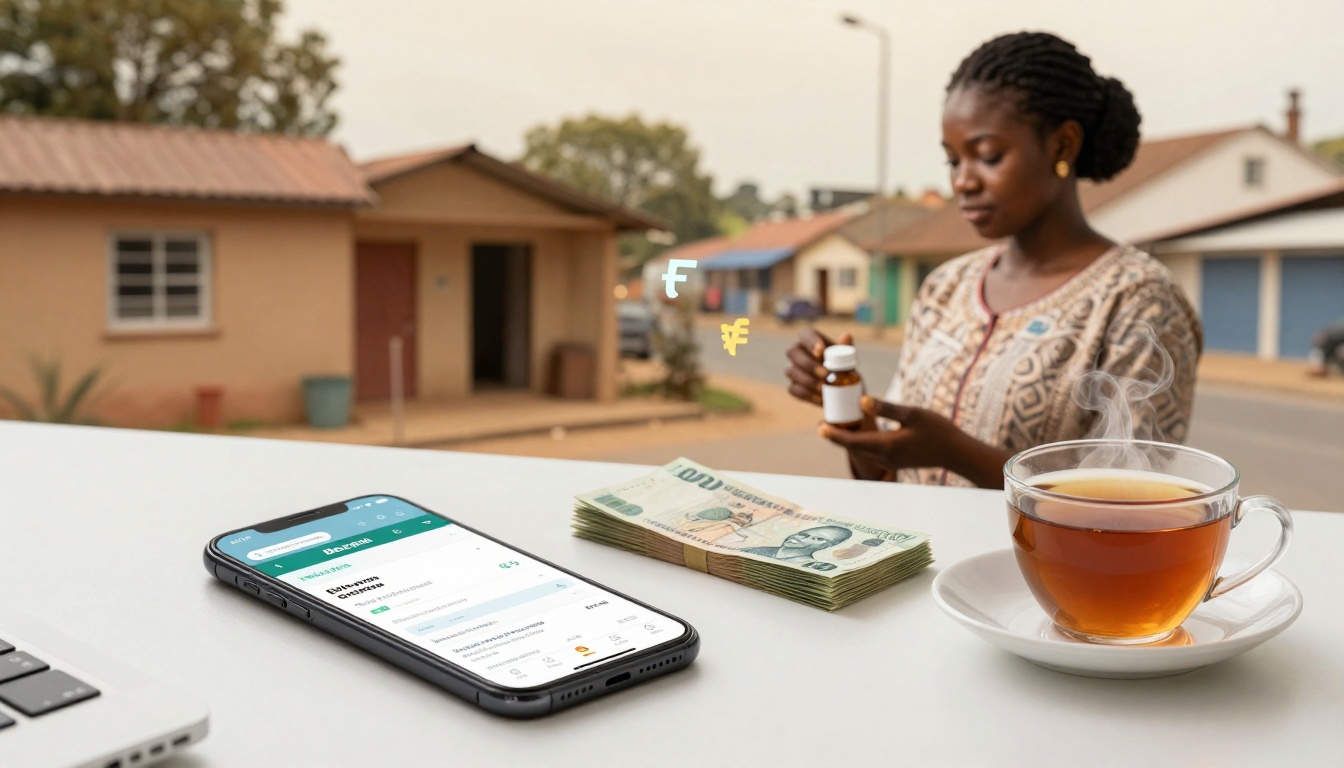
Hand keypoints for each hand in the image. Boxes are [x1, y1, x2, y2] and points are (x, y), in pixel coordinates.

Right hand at [785, 327, 853, 405]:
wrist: (843, 388)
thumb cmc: (843, 366)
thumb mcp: (847, 357)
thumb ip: (847, 347)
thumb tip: (846, 336)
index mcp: (809, 338)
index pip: (805, 334)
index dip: (810, 342)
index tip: (821, 352)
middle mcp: (796, 351)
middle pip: (793, 353)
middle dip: (809, 365)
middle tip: (827, 375)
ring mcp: (792, 369)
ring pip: (792, 372)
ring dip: (809, 381)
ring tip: (825, 389)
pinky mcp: (793, 386)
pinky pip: (794, 390)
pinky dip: (808, 395)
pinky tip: (820, 399)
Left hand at [816, 396, 1012, 487]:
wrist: (956, 453)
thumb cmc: (937, 431)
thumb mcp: (912, 414)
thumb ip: (886, 408)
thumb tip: (862, 401)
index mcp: (886, 446)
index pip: (853, 441)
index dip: (834, 434)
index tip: (819, 427)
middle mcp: (885, 457)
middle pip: (853, 447)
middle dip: (837, 437)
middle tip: (821, 424)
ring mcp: (890, 461)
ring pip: (861, 451)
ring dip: (847, 441)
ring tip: (834, 426)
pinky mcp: (896, 460)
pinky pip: (871, 453)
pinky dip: (860, 443)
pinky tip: (858, 433)